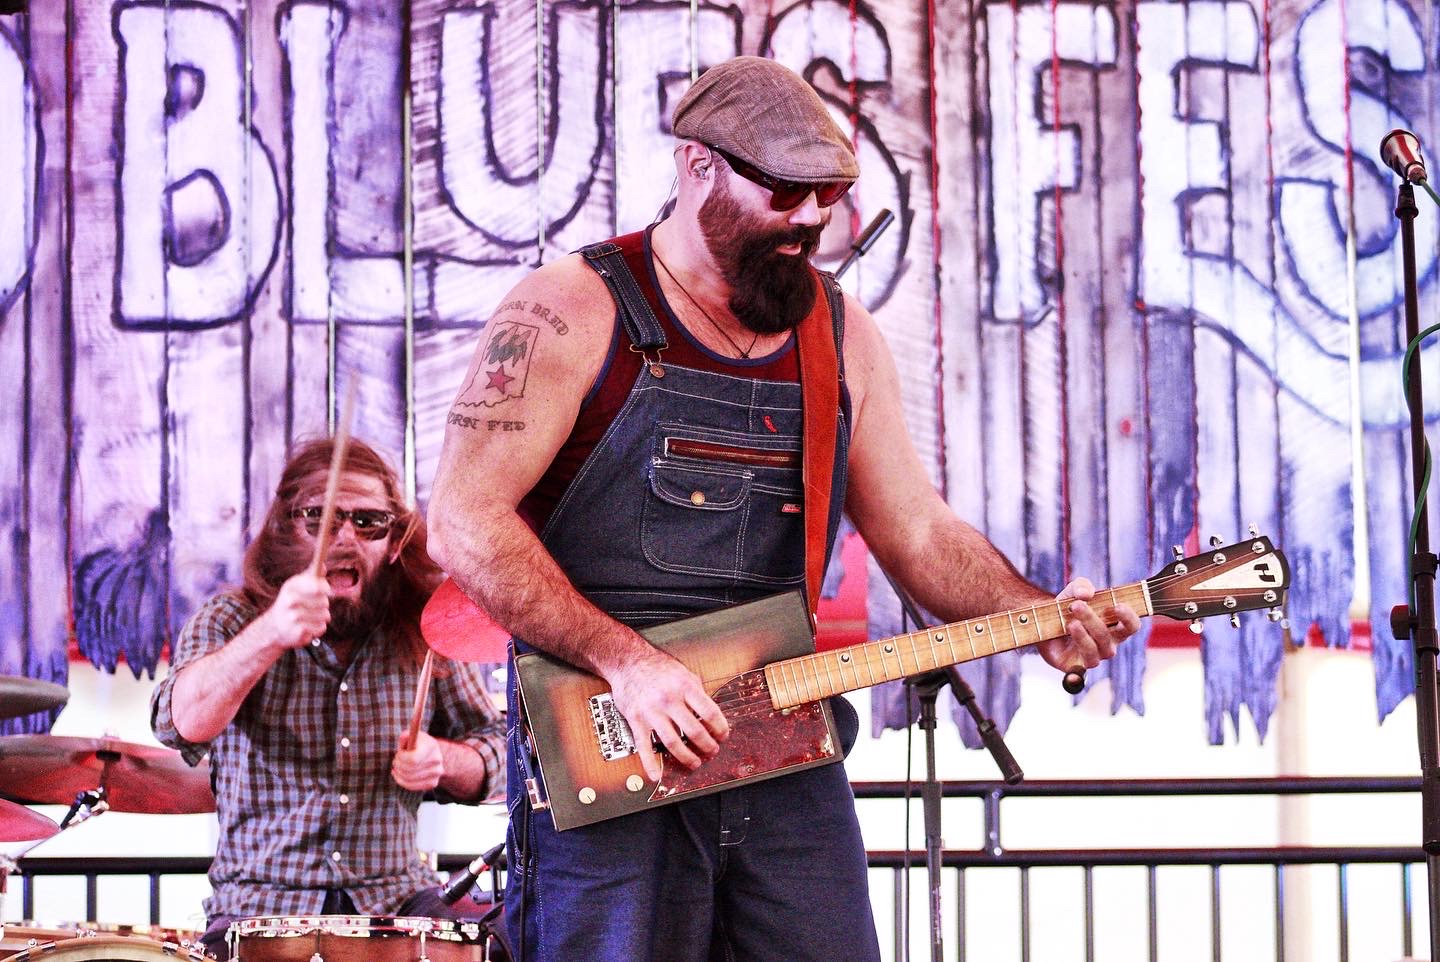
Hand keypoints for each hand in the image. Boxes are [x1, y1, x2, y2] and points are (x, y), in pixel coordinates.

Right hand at [259, 572, 330, 650]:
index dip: (324, 588)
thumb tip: (323, 565)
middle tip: (313, 606)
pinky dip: (318, 628)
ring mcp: (293, 617)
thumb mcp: (296, 586)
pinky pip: (321, 627)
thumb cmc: (291, 603)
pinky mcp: (298, 631)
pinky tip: (308, 628)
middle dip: (323, 605)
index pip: (316, 586)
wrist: (273, 628)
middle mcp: (290, 600)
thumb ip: (311, 575)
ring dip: (322, 617)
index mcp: (291, 586)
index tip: (327, 590)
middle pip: (324, 601)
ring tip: (310, 618)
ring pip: (325, 615)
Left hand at [392, 730, 444, 791]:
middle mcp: (437, 760)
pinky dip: (402, 781)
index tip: (398, 754)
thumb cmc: (417, 744)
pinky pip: (412, 786)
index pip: (413, 760)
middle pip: (409, 770)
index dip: (401, 758)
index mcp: (432, 746)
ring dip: (398, 773)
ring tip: (398, 767)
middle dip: (398, 765)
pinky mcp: (433, 783)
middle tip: (396, 761)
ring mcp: (437, 773)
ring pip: (409, 780)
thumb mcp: (411, 736)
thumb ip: (405, 736)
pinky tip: (400, 774)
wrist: (431, 754)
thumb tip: (404, 737)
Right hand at [606, 647, 728, 781]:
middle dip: (707, 746)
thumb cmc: (657, 666)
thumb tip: (710, 714)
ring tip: (695, 763)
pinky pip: (644, 746)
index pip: (710, 712)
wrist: (628, 661)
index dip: (720, 728)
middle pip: (694, 731)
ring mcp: (652, 712)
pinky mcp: (636, 720)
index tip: (723, 736)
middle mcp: (669, 700)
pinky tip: (655, 776)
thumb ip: (697, 693)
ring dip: (687, 757)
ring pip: (673, 742)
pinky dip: (649, 764)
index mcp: (685, 687)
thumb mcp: (684, 673)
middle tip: (712, 751)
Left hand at [1037, 577, 1140, 672]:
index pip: (1131, 626)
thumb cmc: (1067, 607)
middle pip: (1107, 637)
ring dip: (1082, 636)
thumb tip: (1086, 594)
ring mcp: (1091, 657)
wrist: (1042, 621)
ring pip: (1093, 652)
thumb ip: (1081, 585)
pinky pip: (1077, 676)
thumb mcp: (1073, 590)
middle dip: (1093, 620)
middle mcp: (1106, 645)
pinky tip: (1072, 676)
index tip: (1117, 606)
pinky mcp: (1073, 667)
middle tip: (1076, 605)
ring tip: (1070, 623)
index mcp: (1114, 628)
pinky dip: (1075, 678)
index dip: (1128, 618)